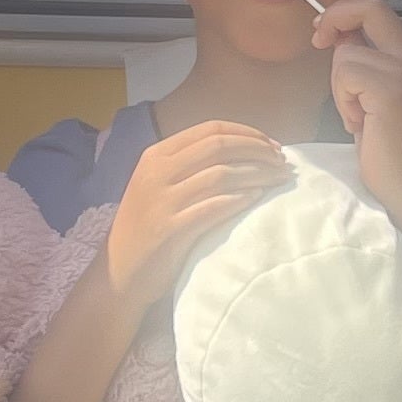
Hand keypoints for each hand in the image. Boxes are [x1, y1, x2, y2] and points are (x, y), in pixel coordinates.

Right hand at [104, 122, 289, 316]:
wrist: (119, 272)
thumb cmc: (147, 228)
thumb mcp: (160, 186)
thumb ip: (189, 166)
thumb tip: (241, 152)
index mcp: (156, 154)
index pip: (210, 129)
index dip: (248, 133)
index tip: (273, 146)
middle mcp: (157, 171)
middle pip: (219, 147)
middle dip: (258, 151)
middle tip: (282, 163)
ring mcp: (162, 199)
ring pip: (221, 174)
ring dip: (258, 174)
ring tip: (279, 179)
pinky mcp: (170, 228)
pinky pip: (213, 206)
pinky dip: (239, 199)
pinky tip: (257, 198)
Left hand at [312, 0, 401, 210]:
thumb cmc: (391, 149)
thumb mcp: (376, 96)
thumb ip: (365, 63)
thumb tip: (337, 37)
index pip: (378, 10)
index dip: (345, 12)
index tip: (324, 32)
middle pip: (370, 9)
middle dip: (334, 18)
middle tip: (317, 40)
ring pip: (346, 55)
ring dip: (339, 87)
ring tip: (358, 116)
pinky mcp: (390, 89)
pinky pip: (346, 75)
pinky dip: (343, 101)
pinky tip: (359, 123)